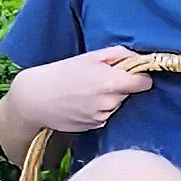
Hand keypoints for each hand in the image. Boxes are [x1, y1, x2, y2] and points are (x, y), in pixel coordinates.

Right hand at [14, 46, 152, 132]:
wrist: (36, 99)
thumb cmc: (61, 73)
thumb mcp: (90, 56)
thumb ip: (119, 54)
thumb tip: (139, 58)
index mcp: (111, 82)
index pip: (144, 83)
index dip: (139, 76)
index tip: (131, 73)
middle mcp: (110, 103)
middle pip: (130, 94)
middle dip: (121, 86)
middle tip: (100, 78)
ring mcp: (102, 117)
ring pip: (117, 105)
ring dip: (109, 98)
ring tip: (87, 90)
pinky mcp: (94, 127)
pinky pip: (105, 115)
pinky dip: (99, 109)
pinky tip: (82, 102)